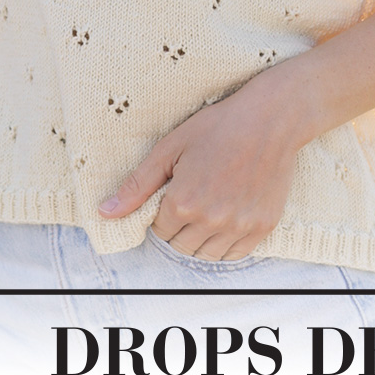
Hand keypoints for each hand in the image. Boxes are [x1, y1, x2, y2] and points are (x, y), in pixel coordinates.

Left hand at [97, 74, 300, 259]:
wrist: (270, 120)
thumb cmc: (218, 127)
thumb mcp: (171, 147)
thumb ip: (137, 185)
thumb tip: (104, 213)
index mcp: (183, 201)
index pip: (159, 229)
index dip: (164, 210)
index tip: (176, 189)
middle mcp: (211, 220)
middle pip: (180, 245)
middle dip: (179, 225)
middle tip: (192, 196)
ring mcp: (239, 226)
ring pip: (206, 254)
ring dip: (202, 237)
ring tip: (209, 207)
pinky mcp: (262, 227)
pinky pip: (235, 254)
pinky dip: (226, 243)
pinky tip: (227, 217)